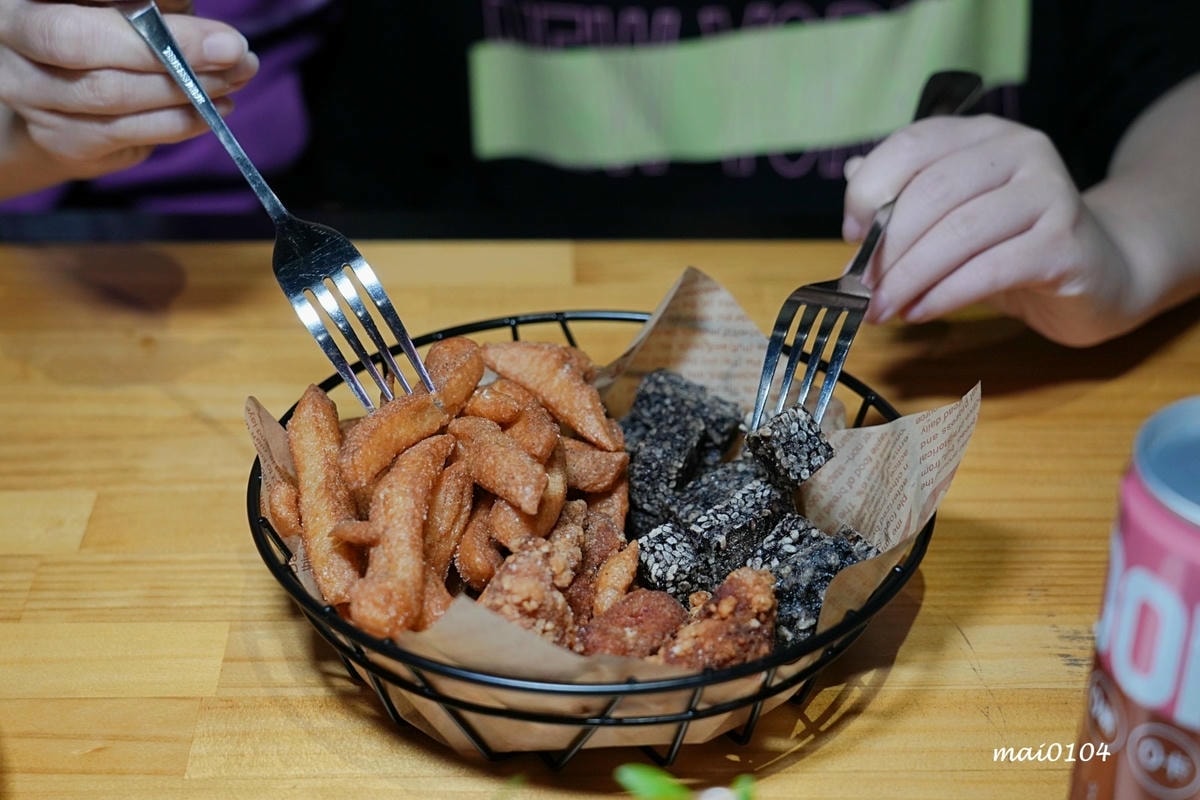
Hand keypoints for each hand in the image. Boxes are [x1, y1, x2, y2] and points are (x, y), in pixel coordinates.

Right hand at [0, 0, 257, 189]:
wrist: (61, 97)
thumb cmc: (104, 32)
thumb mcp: (123, 8)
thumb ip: (154, 9)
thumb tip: (215, 37)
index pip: (82, 0)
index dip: (148, 16)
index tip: (217, 32)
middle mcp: (11, 39)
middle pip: (79, 42)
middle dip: (168, 50)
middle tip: (235, 54)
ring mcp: (27, 92)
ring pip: (108, 93)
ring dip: (185, 90)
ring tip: (234, 80)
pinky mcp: (58, 137)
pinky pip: (125, 132)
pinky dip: (179, 121)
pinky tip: (213, 110)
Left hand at [842, 115, 1134, 346]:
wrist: (1102, 272)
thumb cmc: (1013, 244)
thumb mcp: (954, 216)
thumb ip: (907, 196)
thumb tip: (851, 175)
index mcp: (982, 135)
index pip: (911, 145)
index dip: (868, 192)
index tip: (850, 237)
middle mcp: (1020, 150)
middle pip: (930, 194)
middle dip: (883, 249)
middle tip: (857, 290)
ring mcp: (1049, 192)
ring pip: (957, 233)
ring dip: (907, 279)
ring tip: (879, 309)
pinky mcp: (1065, 241)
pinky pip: (989, 269)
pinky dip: (944, 295)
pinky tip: (918, 313)